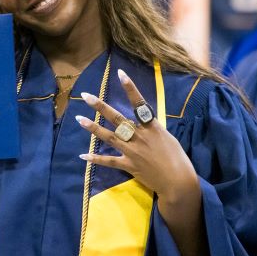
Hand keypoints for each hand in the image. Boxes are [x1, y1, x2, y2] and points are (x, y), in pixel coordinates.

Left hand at [75, 69, 198, 203]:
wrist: (177, 181)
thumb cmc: (177, 157)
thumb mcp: (167, 137)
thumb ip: (151, 128)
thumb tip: (142, 122)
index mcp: (151, 127)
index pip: (139, 103)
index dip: (130, 88)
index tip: (120, 73)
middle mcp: (139, 136)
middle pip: (117, 119)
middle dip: (100, 106)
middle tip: (86, 96)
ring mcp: (132, 151)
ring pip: (109, 137)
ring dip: (93, 128)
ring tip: (79, 119)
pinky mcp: (128, 165)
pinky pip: (109, 161)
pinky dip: (96, 159)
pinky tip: (83, 155)